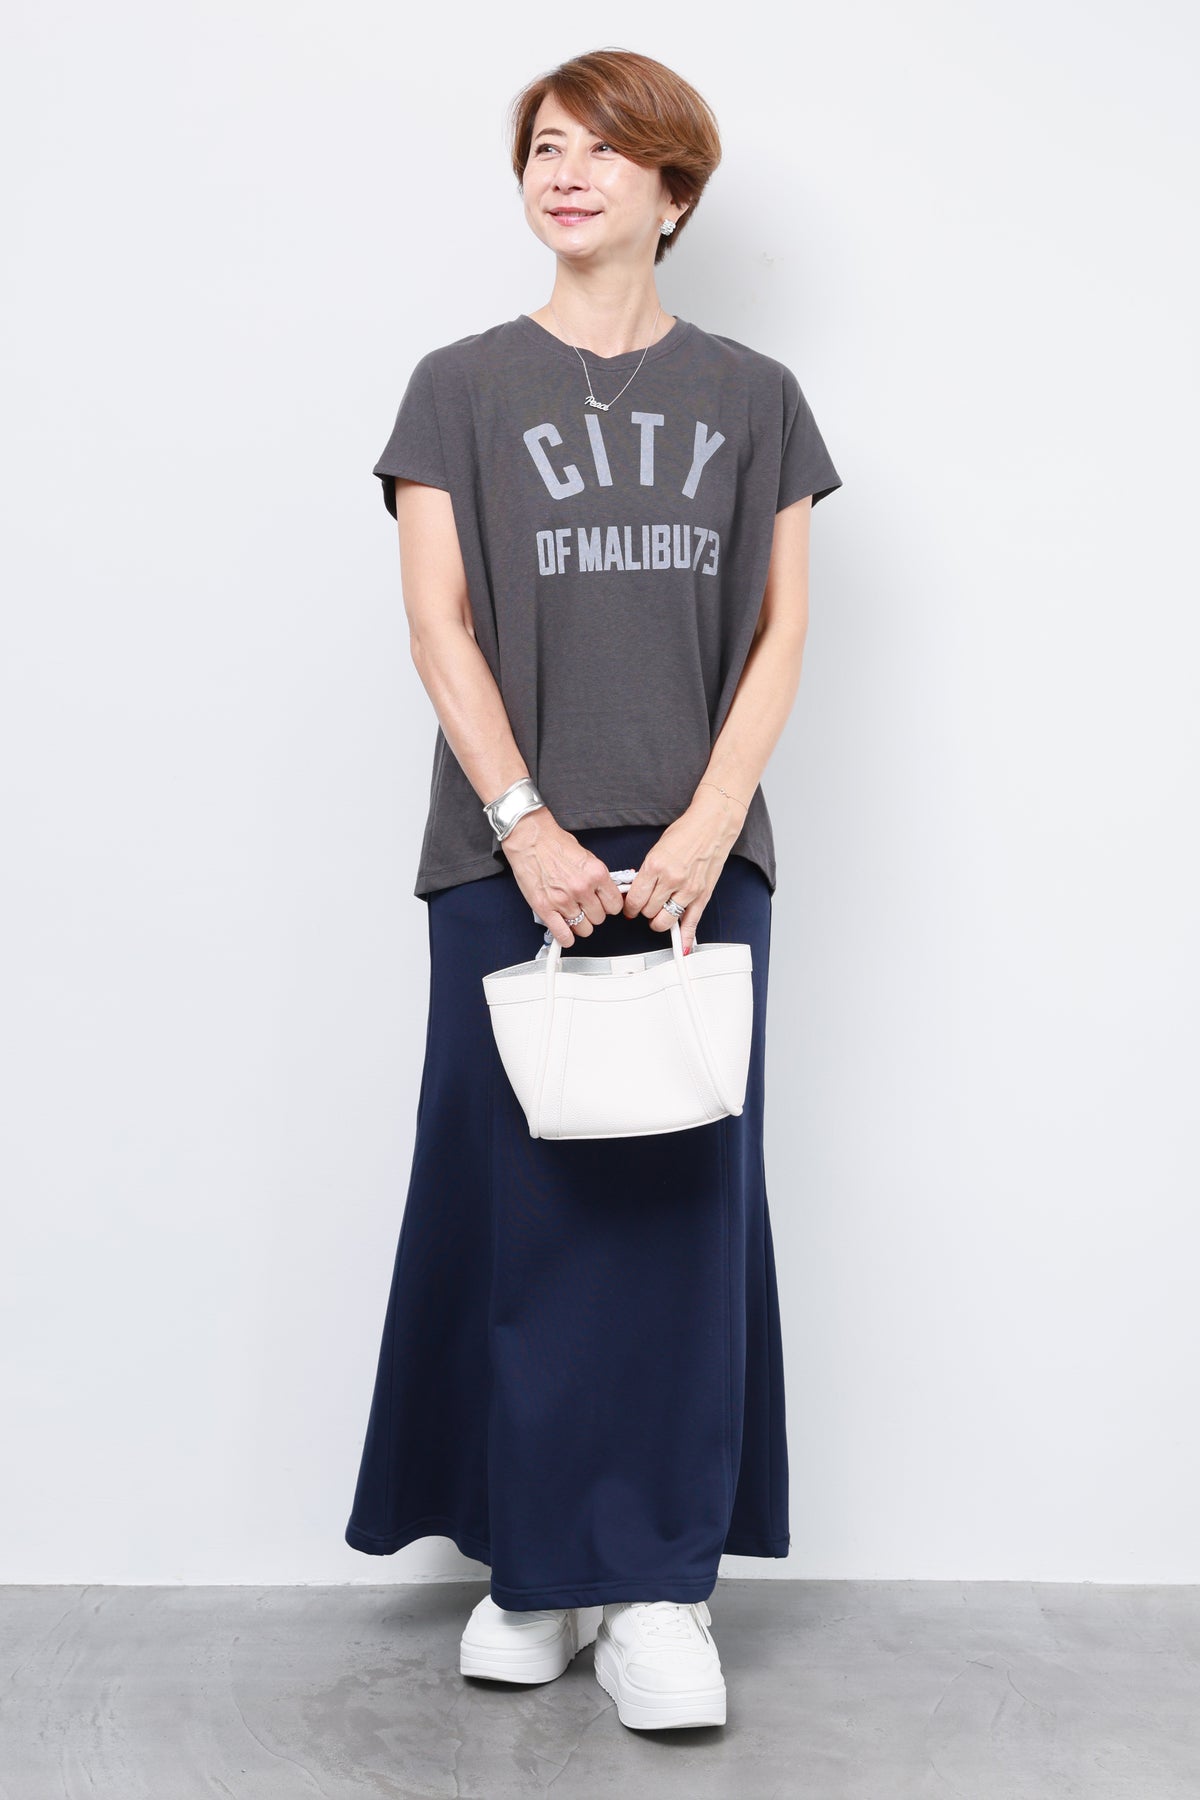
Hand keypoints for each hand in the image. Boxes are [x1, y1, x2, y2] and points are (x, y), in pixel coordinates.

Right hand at [500, 808, 625, 947]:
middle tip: (585, 906)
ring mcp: (563, 900)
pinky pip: (563, 935)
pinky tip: (566, 932)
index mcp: (596, 874)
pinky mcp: (545, 908)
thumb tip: (607, 893)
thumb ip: (598, 877)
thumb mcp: (587, 857)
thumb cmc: (554, 843)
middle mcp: (582, 888)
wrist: (530, 838)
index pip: (615, 905)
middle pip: (599, 918)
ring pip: (584, 929)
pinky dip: (566, 937)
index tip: (604, 905)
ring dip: (579, 924)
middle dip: (593, 913)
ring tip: (573, 914)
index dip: (609, 906)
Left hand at [623, 791, 745, 953]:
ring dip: (659, 919)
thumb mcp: (657, 850)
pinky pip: (691, 922)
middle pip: (648, 911)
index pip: (635, 899)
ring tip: (659, 912)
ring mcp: (688, 889)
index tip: (630, 907)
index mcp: (655, 866)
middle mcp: (671, 879)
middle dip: (644, 911)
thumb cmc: (686, 833)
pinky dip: (686, 938)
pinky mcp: (702, 895)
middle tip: (645, 906)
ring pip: (665, 920)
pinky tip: (682, 946)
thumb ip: (647, 873)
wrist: (712, 825)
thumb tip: (636, 892)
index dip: (629, 907)